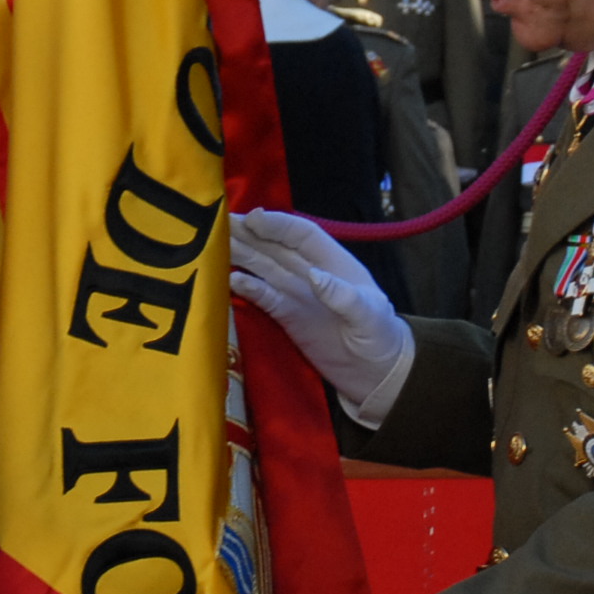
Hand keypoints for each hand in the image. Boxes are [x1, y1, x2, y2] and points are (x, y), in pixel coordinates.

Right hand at [228, 209, 414, 426]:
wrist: (377, 375)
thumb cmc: (381, 339)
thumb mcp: (370, 317)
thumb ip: (344, 297)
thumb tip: (314, 276)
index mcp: (334, 262)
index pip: (301, 234)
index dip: (278, 224)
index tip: (254, 218)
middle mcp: (310, 272)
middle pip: (274, 246)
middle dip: (248, 233)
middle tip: (216, 223)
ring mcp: (296, 294)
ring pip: (263, 267)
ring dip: (240, 255)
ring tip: (212, 246)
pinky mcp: (287, 317)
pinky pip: (263, 297)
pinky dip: (246, 288)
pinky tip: (228, 280)